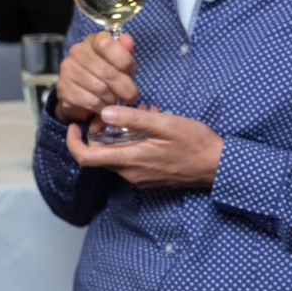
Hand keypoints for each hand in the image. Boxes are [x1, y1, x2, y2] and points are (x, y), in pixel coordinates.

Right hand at [54, 31, 137, 125]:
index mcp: (93, 40)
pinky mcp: (64, 89)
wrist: (83, 91)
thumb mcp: (120, 60)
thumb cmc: (108, 71)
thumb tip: (127, 39)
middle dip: (124, 87)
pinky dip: (101, 107)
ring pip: (100, 88)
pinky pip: (90, 101)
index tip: (131, 73)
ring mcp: (68, 70)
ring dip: (112, 98)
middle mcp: (77, 51)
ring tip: (116, 100)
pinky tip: (104, 105)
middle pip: (107, 72)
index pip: (107, 45)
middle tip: (131, 96)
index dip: (123, 61)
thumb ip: (125, 50)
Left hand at [64, 106, 222, 188]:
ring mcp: (140, 178)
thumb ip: (133, 119)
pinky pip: (130, 161)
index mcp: (130, 160)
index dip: (73, 142)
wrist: (218, 166)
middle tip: (114, 111)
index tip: (75, 125)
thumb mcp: (166, 124)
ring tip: (141, 114)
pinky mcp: (149, 178)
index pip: (86, 158)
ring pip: (116, 156)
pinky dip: (132, 143)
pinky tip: (150, 128)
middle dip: (100, 132)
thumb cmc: (196, 143)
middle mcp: (130, 174)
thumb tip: (104, 113)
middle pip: (100, 155)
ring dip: (119, 136)